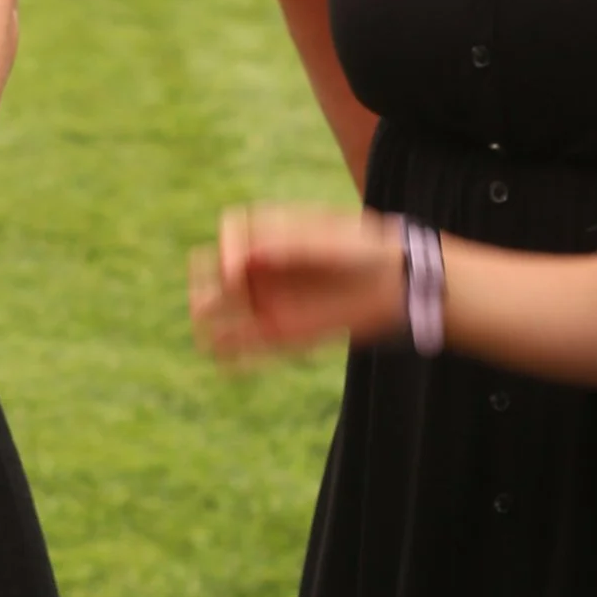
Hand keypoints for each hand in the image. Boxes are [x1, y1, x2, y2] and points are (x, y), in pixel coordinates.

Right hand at [190, 205, 405, 359]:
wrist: (392, 283)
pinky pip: (248, 345)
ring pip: (224, 310)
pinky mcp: (280, 332)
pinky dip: (234, 356)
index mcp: (268, 234)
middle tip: (217, 294)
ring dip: (210, 320)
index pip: (231, 233)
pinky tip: (221, 363)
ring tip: (204, 329)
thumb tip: (250, 257)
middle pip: (217, 270)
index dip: (227, 246)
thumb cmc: (361, 250)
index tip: (235, 264)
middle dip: (208, 281)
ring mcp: (268, 299)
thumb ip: (290, 247)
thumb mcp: (327, 241)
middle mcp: (261, 267)